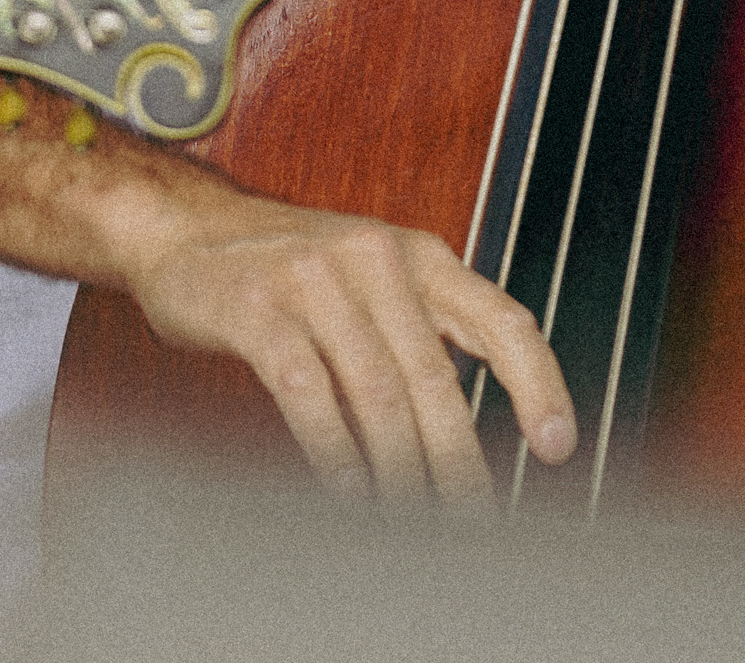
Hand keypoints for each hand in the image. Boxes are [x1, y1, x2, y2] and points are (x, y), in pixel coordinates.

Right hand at [119, 183, 575, 505]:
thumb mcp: (373, 277)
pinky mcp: (258, 308)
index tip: (557, 447)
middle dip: (458, 460)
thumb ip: (423, 332)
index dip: (538, 385)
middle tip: (471, 518)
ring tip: (410, 518)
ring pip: (377, 392)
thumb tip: (470, 430)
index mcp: (418, 254)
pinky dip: (335, 452)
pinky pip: (309, 393)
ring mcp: (314, 279)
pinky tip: (349, 491)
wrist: (187, 227)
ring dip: (398, 470)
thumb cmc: (289, 266)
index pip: (501, 317)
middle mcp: (375, 257)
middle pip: (435, 376)